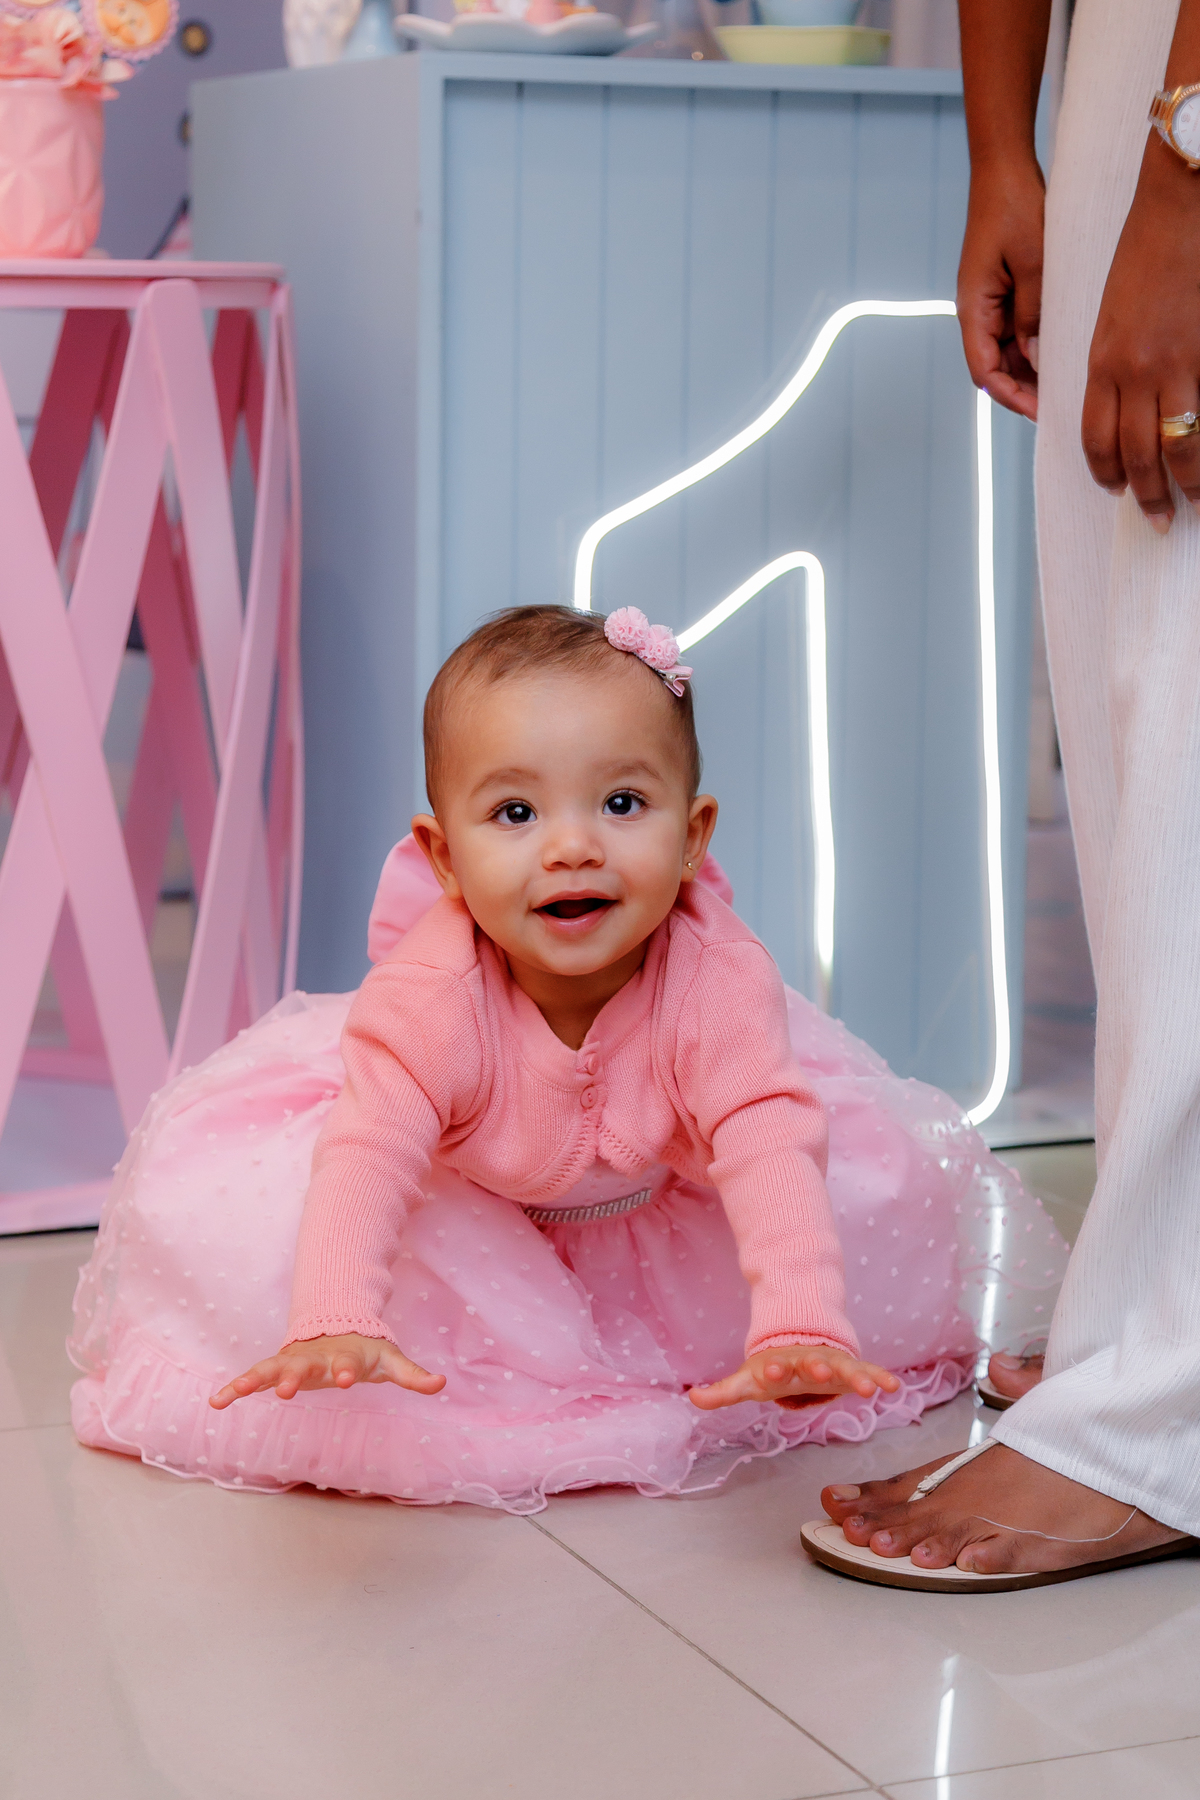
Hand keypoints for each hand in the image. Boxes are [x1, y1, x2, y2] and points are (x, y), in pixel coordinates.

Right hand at [208, 1332, 445, 1408]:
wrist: (337, 1328)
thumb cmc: (364, 1351)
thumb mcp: (390, 1360)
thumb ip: (412, 1374)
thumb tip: (442, 1384)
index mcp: (343, 1355)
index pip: (346, 1363)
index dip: (347, 1370)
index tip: (347, 1379)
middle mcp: (314, 1357)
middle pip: (302, 1366)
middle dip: (295, 1377)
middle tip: (286, 1392)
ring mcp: (292, 1361)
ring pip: (270, 1368)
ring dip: (254, 1380)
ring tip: (234, 1393)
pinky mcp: (275, 1369)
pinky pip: (251, 1378)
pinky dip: (235, 1387)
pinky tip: (215, 1402)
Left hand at [687, 1343, 900, 1411]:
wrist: (802, 1346)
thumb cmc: (774, 1370)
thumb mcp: (748, 1381)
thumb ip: (723, 1392)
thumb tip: (692, 1399)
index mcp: (781, 1363)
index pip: (774, 1365)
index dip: (772, 1368)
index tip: (771, 1369)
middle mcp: (808, 1360)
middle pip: (812, 1363)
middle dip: (816, 1366)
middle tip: (822, 1369)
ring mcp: (832, 1363)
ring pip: (845, 1368)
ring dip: (855, 1376)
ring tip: (868, 1389)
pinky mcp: (851, 1369)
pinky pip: (868, 1372)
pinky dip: (880, 1377)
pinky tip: (894, 1386)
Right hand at [956, 160, 1044, 420]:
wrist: (1003, 170)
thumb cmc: (1013, 209)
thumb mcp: (1033, 263)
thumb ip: (1033, 315)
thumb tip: (1035, 360)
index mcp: (973, 309)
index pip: (985, 371)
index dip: (1011, 395)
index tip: (1040, 411)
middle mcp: (977, 312)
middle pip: (996, 368)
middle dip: (1024, 390)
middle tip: (1059, 405)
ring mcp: (989, 304)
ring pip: (1008, 353)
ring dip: (1031, 370)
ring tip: (1063, 383)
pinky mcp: (1003, 294)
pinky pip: (1016, 331)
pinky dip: (1035, 346)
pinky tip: (1059, 352)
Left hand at [1082, 137, 1199, 530]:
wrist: (1181, 204)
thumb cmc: (1148, 252)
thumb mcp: (1112, 313)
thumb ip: (1113, 362)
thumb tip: (1122, 403)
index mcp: (1101, 361)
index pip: (1095, 438)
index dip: (1106, 472)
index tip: (1116, 492)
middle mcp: (1134, 372)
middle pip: (1136, 454)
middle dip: (1148, 494)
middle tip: (1161, 518)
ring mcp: (1178, 364)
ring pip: (1179, 445)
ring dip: (1188, 482)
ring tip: (1195, 501)